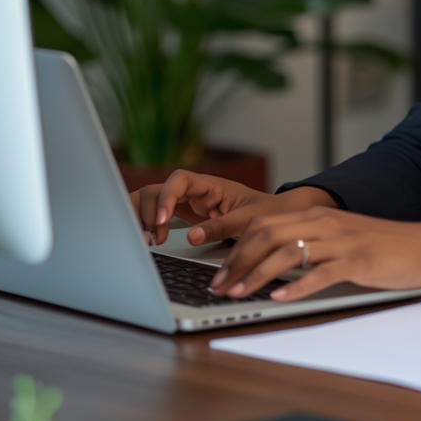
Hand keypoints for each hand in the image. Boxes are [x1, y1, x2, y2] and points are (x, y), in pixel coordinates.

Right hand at [131, 170, 336, 246]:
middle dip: (148, 211)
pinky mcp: (184, 216)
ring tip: (148, 241)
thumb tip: (192, 237)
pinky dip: (149, 225)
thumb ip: (221, 226)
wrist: (276, 216)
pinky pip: (159, 216)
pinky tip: (151, 240)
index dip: (167, 196)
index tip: (164, 220)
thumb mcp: (247, 219)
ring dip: (144, 218)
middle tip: (151, 237)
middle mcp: (194, 192)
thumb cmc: (266, 211)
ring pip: (152, 202)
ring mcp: (187, 203)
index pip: (179, 179)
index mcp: (210, 185)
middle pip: (157, 190)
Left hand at [189, 203, 420, 300]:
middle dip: (236, 262)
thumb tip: (270, 267)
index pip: (263, 223)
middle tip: (218, 286)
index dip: (233, 245)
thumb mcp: (339, 240)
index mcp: (316, 216)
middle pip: (266, 235)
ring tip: (239, 295)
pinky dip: (296, 286)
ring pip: (287, 252)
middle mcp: (324, 223)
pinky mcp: (358, 260)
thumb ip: (308, 246)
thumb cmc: (381, 248)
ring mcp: (341, 241)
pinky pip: (320, 273)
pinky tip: (280, 299)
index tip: (214, 267)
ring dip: (257, 275)